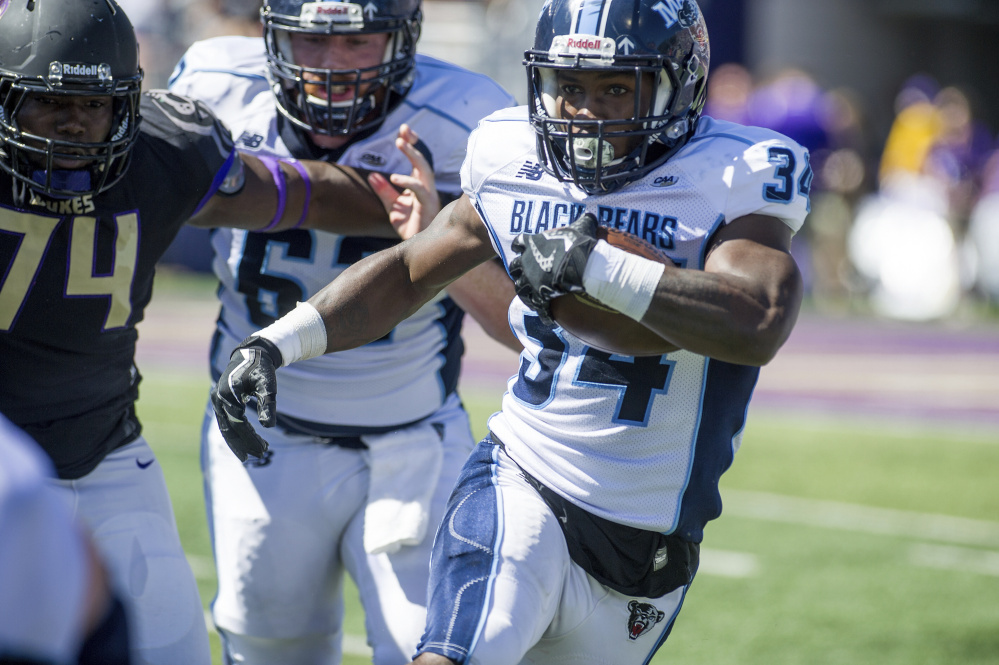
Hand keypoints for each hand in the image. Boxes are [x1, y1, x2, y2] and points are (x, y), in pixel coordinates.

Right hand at [210, 337, 282, 461]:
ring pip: (226, 426)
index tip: (263, 450)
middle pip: (230, 428)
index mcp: (229, 394)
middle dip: (244, 444)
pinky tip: (246, 440)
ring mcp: (218, 400)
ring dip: (239, 440)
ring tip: (254, 452)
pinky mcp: (221, 401)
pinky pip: (226, 421)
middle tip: (258, 456)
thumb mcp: (268, 385)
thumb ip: (268, 403)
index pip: (239, 424)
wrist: (252, 354)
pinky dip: (235, 432)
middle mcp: (219, 398)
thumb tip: (269, 426)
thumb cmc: (262, 368)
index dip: (250, 439)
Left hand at [367, 124, 439, 239]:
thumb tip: (372, 175)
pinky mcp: (427, 205)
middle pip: (423, 160)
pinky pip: (420, 189)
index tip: (403, 131)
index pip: (416, 160)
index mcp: (419, 185)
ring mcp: (429, 195)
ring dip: (413, 155)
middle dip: (413, 144)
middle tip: (402, 131)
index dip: (412, 144)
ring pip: (424, 169)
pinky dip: (407, 181)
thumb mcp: (392, 206)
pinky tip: (393, 178)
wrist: (416, 247)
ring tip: (400, 143)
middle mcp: (426, 187)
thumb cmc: (409, 226)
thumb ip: (384, 191)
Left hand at [508, 212, 598, 324]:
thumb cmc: (579, 244)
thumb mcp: (582, 227)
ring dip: (525, 290)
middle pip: (513, 267)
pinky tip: (546, 315)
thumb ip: (583, 221)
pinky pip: (535, 305)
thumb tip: (591, 215)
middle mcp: (525, 261)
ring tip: (532, 295)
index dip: (520, 246)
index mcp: (531, 242)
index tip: (522, 249)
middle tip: (526, 273)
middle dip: (519, 270)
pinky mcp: (537, 294)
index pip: (518, 242)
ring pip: (519, 287)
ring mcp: (529, 279)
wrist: (581, 265)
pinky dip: (540, 310)